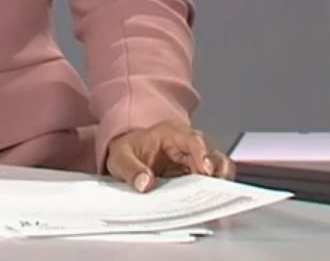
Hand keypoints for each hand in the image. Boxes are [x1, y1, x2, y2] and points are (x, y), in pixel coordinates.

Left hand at [107, 122, 234, 191]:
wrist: (127, 158)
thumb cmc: (127, 151)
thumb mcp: (120, 157)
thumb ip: (131, 169)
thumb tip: (145, 183)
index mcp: (171, 134)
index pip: (193, 139)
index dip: (202, 153)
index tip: (205, 170)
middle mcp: (189, 146)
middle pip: (213, 157)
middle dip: (217, 174)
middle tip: (214, 191)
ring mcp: (196, 162)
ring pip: (219, 171)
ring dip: (220, 185)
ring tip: (214, 201)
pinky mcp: (198, 178)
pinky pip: (213, 185)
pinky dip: (213, 195)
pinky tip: (208, 207)